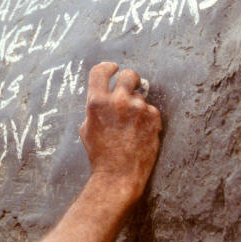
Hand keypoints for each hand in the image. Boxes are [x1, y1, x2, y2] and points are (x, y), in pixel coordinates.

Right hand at [79, 62, 161, 199]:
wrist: (119, 174)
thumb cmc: (100, 154)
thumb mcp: (87, 127)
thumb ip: (96, 107)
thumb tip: (104, 94)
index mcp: (97, 102)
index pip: (101, 71)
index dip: (108, 67)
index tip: (113, 68)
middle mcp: (118, 101)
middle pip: (128, 75)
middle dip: (130, 79)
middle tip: (130, 87)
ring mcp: (138, 108)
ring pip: (141, 95)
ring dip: (137, 105)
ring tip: (131, 125)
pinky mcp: (153, 117)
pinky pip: (151, 109)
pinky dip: (147, 118)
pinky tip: (140, 132)